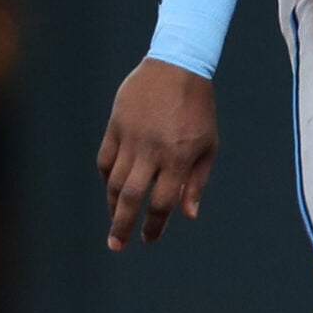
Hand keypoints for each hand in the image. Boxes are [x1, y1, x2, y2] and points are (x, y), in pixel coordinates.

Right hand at [98, 59, 219, 250]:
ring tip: (115, 221)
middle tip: (117, 245)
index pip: (162, 202)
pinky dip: (106, 177)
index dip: (154, 225)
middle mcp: (152, 151)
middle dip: (122, 225)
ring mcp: (130, 138)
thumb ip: (196, 181)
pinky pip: (104, 160)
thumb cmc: (198, 110)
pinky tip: (110, 188)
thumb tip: (188, 215)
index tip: (148, 239)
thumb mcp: (208, 145)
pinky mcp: (115, 127)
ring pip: (113, 181)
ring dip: (112, 205)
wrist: (176, 67)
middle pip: (130, 197)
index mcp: (179, 157)